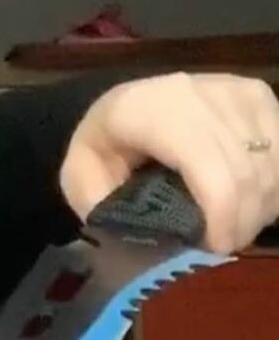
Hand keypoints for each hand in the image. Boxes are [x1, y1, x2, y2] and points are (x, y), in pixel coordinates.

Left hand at [60, 71, 278, 252]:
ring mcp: (236, 90)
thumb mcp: (80, 182)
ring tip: (232, 229)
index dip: (221, 214)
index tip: (213, 248)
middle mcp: (200, 91)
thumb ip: (109, 208)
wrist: (120, 107)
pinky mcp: (259, 96)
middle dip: (242, 221)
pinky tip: (248, 207)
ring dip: (259, 207)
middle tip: (222, 248)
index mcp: (150, 110)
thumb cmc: (100, 150)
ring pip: (272, 163)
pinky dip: (271, 187)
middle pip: (246, 169)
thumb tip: (158, 237)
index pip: (207, 164)